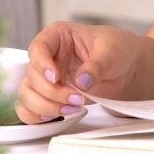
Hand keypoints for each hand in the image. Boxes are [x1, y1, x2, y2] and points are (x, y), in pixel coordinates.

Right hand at [15, 21, 141, 123]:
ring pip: (27, 94)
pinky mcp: (48, 96)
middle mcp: (48, 57)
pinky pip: (28, 109)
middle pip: (32, 76)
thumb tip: (81, 81)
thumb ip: (96, 65)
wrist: (126, 68)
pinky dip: (38, 117)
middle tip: (77, 98)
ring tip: (73, 108)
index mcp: (58, 36)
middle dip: (53, 92)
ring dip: (46, 106)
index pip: (38, 47)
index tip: (56, 77)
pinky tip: (58, 116)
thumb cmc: (117, 49)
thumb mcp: (111, 51)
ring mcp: (45, 78)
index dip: (42, 64)